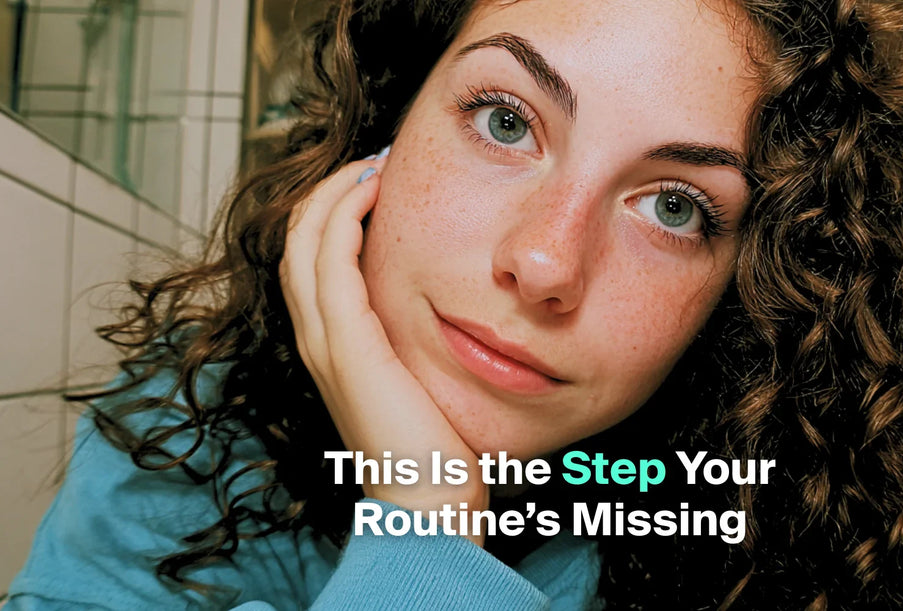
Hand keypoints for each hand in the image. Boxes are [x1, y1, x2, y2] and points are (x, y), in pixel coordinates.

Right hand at [279, 155, 487, 543]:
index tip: (377, 184)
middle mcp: (317, 339)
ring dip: (334, 193)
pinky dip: (343, 217)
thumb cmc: (434, 448)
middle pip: (298, 241)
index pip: (312, 261)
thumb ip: (417, 345)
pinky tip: (373, 193)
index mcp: (333, 347)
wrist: (426, 504)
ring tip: (373, 165)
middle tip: (375, 163)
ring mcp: (325, 342)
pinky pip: (330, 261)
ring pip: (305, 242)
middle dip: (329, 193)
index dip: (333, 215)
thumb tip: (453, 314)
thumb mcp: (419, 382)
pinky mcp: (347, 344)